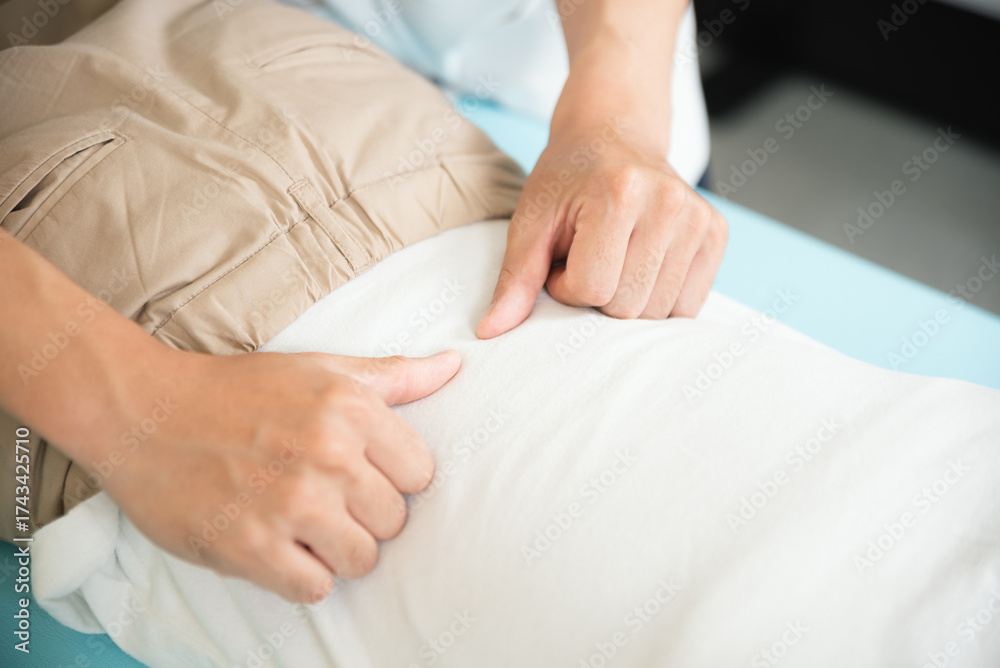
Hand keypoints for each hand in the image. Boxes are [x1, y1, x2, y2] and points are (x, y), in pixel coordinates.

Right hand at [96, 348, 460, 602]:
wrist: (144, 411)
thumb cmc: (237, 391)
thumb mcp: (321, 369)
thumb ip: (394, 375)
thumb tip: (455, 367)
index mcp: (350, 408)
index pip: (420, 474)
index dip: (391, 480)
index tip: (360, 475)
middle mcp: (328, 455)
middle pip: (395, 522)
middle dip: (364, 516)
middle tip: (323, 500)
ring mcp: (291, 504)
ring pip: (362, 560)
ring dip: (337, 551)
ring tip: (302, 525)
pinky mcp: (251, 547)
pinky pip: (316, 588)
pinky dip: (301, 576)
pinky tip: (278, 547)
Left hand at [476, 127, 727, 338]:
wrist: (614, 134)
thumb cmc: (567, 179)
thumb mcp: (531, 221)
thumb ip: (515, 278)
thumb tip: (490, 331)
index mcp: (620, 192)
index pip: (592, 288)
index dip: (566, 287)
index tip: (561, 260)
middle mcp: (668, 203)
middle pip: (627, 306)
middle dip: (597, 295)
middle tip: (587, 257)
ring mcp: (699, 219)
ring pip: (658, 313)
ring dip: (626, 299)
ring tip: (613, 258)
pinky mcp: (716, 234)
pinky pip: (687, 305)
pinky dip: (657, 299)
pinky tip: (641, 265)